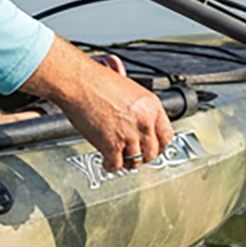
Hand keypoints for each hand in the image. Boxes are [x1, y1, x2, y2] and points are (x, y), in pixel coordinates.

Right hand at [21, 36, 174, 172]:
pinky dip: (110, 165)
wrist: (78, 82)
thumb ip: (139, 108)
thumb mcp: (128, 89)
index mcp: (151, 106)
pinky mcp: (112, 145)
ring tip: (117, 156)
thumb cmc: (96, 81)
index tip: (152, 149)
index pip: (167, 136)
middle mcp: (144, 121)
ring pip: (136, 161)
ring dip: (125, 161)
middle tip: (133, 155)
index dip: (159, 146)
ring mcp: (129, 134)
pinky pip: (116, 165)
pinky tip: (106, 159)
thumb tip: (140, 121)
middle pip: (153, 152)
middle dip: (142, 156)